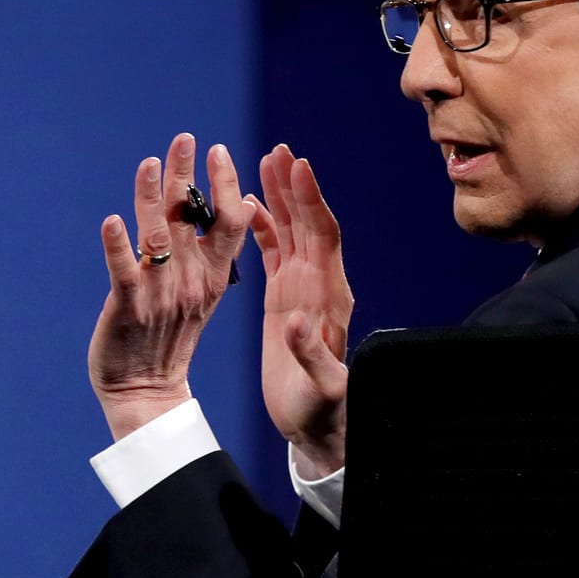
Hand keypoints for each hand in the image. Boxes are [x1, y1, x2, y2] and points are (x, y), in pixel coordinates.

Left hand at [86, 134, 252, 441]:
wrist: (148, 392)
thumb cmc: (171, 338)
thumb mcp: (205, 293)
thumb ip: (217, 250)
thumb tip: (242, 204)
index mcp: (212, 277)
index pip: (228, 223)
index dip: (224, 184)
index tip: (219, 150)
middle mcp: (190, 281)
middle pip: (192, 219)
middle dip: (187, 175)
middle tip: (183, 138)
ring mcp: (159, 294)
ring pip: (158, 236)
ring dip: (153, 197)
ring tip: (148, 164)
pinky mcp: (128, 307)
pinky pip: (125, 271)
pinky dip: (118, 246)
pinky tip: (112, 220)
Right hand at [252, 144, 352, 476]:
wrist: (318, 427)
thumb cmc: (323, 412)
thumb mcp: (322, 389)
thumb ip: (311, 355)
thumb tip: (297, 323)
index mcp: (331, 298)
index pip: (323, 237)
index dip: (312, 201)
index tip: (300, 168)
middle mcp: (320, 285)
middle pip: (308, 224)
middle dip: (294, 187)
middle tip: (279, 150)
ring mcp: (302, 289)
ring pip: (292, 232)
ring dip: (279, 199)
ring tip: (264, 163)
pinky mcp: (285, 299)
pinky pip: (275, 253)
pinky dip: (264, 227)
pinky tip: (247, 207)